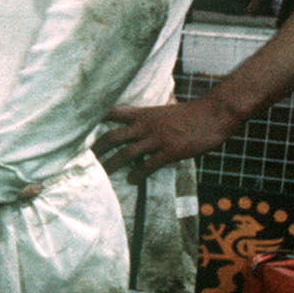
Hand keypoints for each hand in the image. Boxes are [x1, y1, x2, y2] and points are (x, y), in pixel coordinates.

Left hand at [95, 99, 237, 177]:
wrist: (215, 113)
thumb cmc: (191, 114)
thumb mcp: (164, 112)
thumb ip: (148, 121)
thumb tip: (136, 131)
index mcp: (144, 114)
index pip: (112, 112)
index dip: (94, 119)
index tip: (78, 127)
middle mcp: (146, 125)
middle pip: (112, 136)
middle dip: (96, 149)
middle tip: (83, 159)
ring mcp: (157, 138)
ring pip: (126, 153)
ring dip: (111, 165)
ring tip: (101, 174)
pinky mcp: (170, 151)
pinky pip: (148, 165)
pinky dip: (137, 174)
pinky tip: (132, 180)